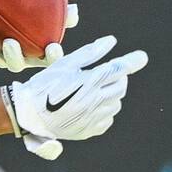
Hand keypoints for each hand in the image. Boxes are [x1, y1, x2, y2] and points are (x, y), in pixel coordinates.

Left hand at [0, 2, 78, 71]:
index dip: (52, 57)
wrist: (3, 6)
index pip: (48, 59)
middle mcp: (17, 56)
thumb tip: (73, 12)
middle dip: (12, 56)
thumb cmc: (31, 11)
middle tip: (10, 42)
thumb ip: (61, 13)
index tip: (53, 48)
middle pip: (15, 64)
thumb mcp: (47, 10)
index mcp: (37, 50)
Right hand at [4, 35, 148, 158]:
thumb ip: (90, 53)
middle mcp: (95, 101)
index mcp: (89, 81)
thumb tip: (111, 41)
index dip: (132, 61)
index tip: (142, 57)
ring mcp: (93, 118)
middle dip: (118, 78)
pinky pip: (107, 120)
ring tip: (92, 91)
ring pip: (115, 104)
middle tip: (105, 74)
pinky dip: (104, 111)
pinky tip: (89, 107)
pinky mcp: (90, 130)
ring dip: (111, 95)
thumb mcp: (64, 64)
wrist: (29, 115)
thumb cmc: (44, 85)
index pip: (118, 69)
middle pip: (120, 87)